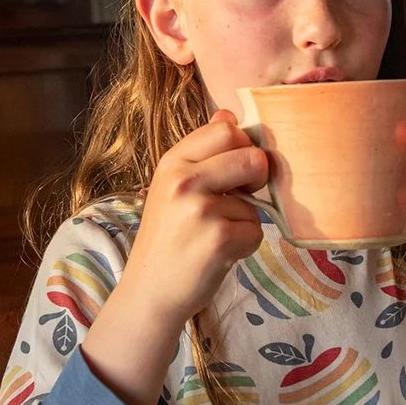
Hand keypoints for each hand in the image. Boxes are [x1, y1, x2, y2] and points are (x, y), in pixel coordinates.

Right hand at [82, 112, 267, 404]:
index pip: (226, 128)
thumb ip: (203, 152)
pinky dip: (245, 246)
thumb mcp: (174, 186)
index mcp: (173, 162)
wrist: (149, 291)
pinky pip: (256, 232)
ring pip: (256, 203)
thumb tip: (229, 113)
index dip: (242, 146)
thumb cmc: (168, 238)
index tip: (235, 169)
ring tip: (215, 236)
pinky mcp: (219, 239)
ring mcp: (201, 209)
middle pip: (252, 157)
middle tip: (237, 201)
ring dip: (246, 222)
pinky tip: (219, 255)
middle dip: (256, 180)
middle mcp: (184, 180)